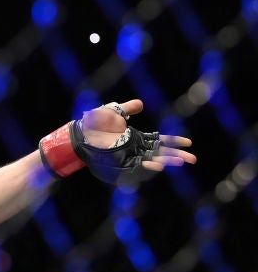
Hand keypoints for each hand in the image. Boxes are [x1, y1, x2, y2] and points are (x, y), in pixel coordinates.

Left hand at [79, 99, 195, 177]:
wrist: (80, 133)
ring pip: (151, 161)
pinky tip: (158, 165)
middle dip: (176, 156)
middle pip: (160, 153)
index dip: (174, 142)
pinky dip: (147, 167)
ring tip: (180, 162)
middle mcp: (134, 149)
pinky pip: (136, 168)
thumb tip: (141, 104)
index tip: (189, 143)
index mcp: (135, 138)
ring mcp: (127, 157)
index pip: (159, 141)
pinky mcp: (119, 164)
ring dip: (166, 162)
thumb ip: (128, 108)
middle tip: (192, 159)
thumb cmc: (94, 122)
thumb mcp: (114, 112)